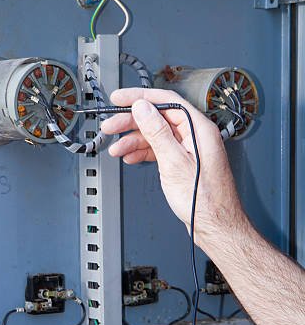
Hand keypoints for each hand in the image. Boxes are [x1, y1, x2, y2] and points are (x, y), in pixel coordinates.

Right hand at [101, 88, 244, 247]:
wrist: (214, 227)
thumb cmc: (204, 200)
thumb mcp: (174, 162)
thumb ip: (157, 132)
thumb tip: (143, 108)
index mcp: (199, 129)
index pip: (167, 101)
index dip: (140, 97)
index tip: (120, 98)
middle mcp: (196, 136)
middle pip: (158, 118)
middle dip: (131, 122)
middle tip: (110, 126)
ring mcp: (189, 149)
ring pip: (156, 135)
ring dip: (134, 140)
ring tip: (116, 148)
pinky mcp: (183, 162)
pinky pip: (160, 150)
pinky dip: (143, 152)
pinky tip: (130, 157)